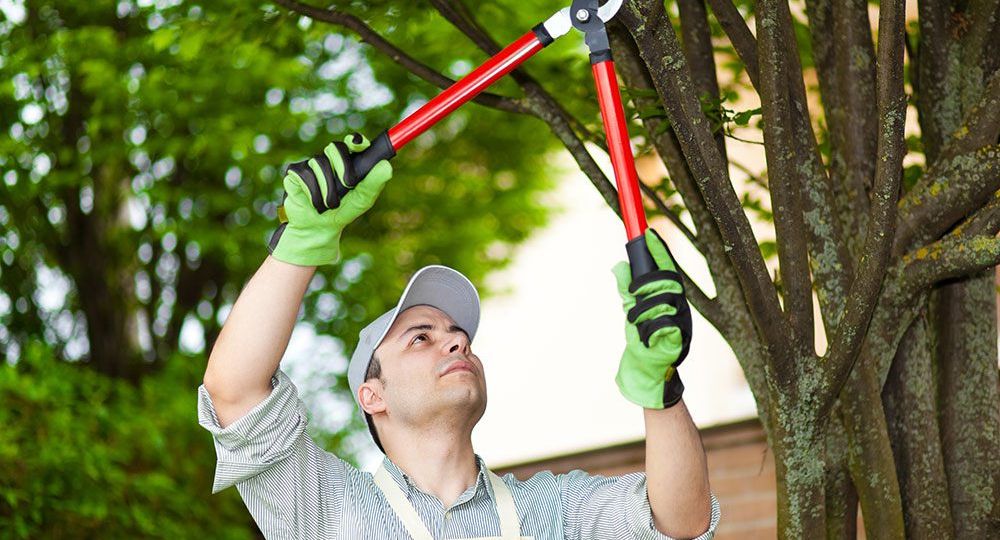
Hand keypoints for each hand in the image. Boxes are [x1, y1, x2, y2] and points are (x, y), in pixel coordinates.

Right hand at [268, 133, 392, 265]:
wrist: (319, 228)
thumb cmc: (343, 211)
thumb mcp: (363, 200)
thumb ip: (374, 183)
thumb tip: (387, 166)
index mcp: (348, 162)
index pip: (352, 142)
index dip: (355, 140)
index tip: (358, 145)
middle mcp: (329, 159)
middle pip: (335, 147)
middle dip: (344, 166)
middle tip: (349, 185)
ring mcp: (311, 165)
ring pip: (320, 163)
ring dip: (328, 188)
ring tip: (331, 204)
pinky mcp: (295, 173)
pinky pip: (305, 174)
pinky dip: (313, 192)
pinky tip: (315, 203)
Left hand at [612, 228, 691, 408]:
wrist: (648, 372)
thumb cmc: (642, 339)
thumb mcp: (632, 311)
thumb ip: (627, 290)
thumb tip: (618, 266)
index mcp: (670, 297)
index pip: (667, 268)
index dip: (659, 250)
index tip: (647, 232)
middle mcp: (680, 306)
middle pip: (668, 281)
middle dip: (645, 285)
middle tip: (631, 293)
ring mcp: (683, 321)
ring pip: (663, 302)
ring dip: (641, 312)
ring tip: (633, 323)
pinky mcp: (680, 338)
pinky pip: (664, 324)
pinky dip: (648, 330)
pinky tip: (643, 338)